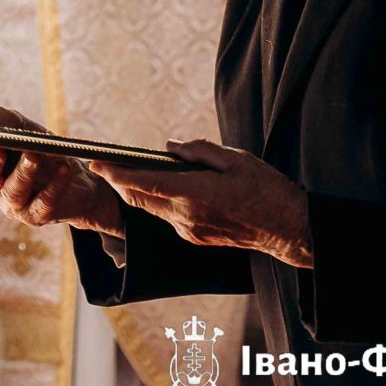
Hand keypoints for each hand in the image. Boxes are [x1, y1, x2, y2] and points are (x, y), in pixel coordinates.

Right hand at [0, 106, 128, 236]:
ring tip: (35, 156)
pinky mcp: (37, 216)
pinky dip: (54, 185)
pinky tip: (64, 168)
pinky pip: (43, 203)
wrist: (81, 185)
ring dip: (23, 172)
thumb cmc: (48, 155)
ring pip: (12, 192)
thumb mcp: (32, 134)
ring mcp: (14, 205)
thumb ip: (15, 125)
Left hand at [91, 139, 313, 268]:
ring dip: (138, 190)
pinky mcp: (196, 237)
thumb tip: (169, 149)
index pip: (144, 183)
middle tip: (105, 163)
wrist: (288, 229)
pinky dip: (157, 200)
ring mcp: (190, 230)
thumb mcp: (235, 158)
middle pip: (140, 198)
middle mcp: (186, 216)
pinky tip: (160, 186)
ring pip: (152, 208)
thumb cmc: (266, 189)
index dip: (116, 174)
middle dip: (119, 181)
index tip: (98, 163)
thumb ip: (198, 151)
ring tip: (129, 170)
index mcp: (194, 194)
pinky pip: (167, 216)